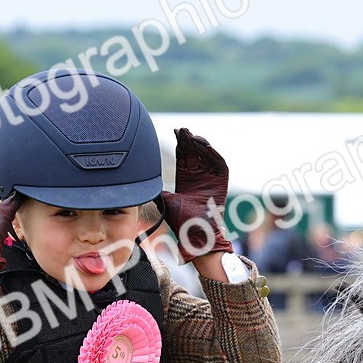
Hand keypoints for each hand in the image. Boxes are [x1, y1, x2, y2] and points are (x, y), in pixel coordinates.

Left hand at [161, 128, 232, 263]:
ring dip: (200, 144)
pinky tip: (205, 146)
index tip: (175, 132)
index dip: (180, 144)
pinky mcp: (221, 182)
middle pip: (194, 153)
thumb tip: (141, 184)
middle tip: (182, 130)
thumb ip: (158, 190)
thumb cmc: (181, 221)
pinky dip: (214, 155)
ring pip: (207, 155)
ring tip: (192, 136)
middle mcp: (198, 176)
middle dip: (188, 140)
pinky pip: (219, 164)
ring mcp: (210, 178)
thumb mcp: (166, 201)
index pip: (183, 156)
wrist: (195, 232)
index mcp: (186, 179)